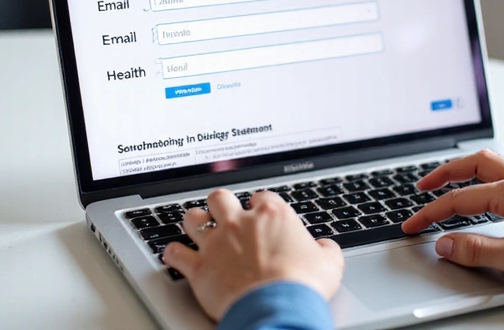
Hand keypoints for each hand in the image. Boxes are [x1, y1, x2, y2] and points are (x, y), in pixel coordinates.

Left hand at [164, 189, 343, 321]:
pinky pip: (174, 253)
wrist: (277, 307)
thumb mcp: (329, 264)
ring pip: (192, 218)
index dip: (260, 205)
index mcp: (273, 215)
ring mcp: (216, 243)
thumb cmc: (303, 284)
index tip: (262, 215)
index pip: (261, 196)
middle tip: (225, 216)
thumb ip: (326, 250)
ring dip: (194, 222)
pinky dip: (173, 253)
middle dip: (221, 204)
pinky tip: (176, 255)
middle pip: (220, 197)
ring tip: (199, 229)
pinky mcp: (199, 267)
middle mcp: (240, 223)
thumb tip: (325, 249)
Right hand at [401, 150, 503, 286]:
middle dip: (444, 172)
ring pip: (492, 164)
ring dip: (465, 170)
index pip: (459, 199)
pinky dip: (486, 178)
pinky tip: (486, 191)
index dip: (431, 213)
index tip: (413, 225)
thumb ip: (476, 250)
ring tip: (447, 182)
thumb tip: (445, 243)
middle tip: (423, 185)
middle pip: (474, 163)